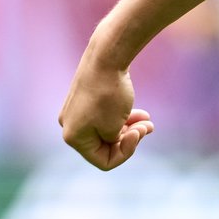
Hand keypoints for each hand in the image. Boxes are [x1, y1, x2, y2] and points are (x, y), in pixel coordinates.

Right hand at [58, 48, 154, 169]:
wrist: (106, 57)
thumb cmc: (109, 94)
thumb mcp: (114, 127)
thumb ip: (112, 141)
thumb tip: (112, 137)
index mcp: (73, 138)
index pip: (103, 161)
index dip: (126, 152)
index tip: (138, 134)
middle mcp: (69, 125)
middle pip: (105, 145)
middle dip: (130, 138)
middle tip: (148, 127)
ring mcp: (76, 111)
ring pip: (107, 130)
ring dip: (130, 128)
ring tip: (148, 121)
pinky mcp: (85, 98)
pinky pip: (104, 116)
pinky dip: (122, 117)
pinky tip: (141, 113)